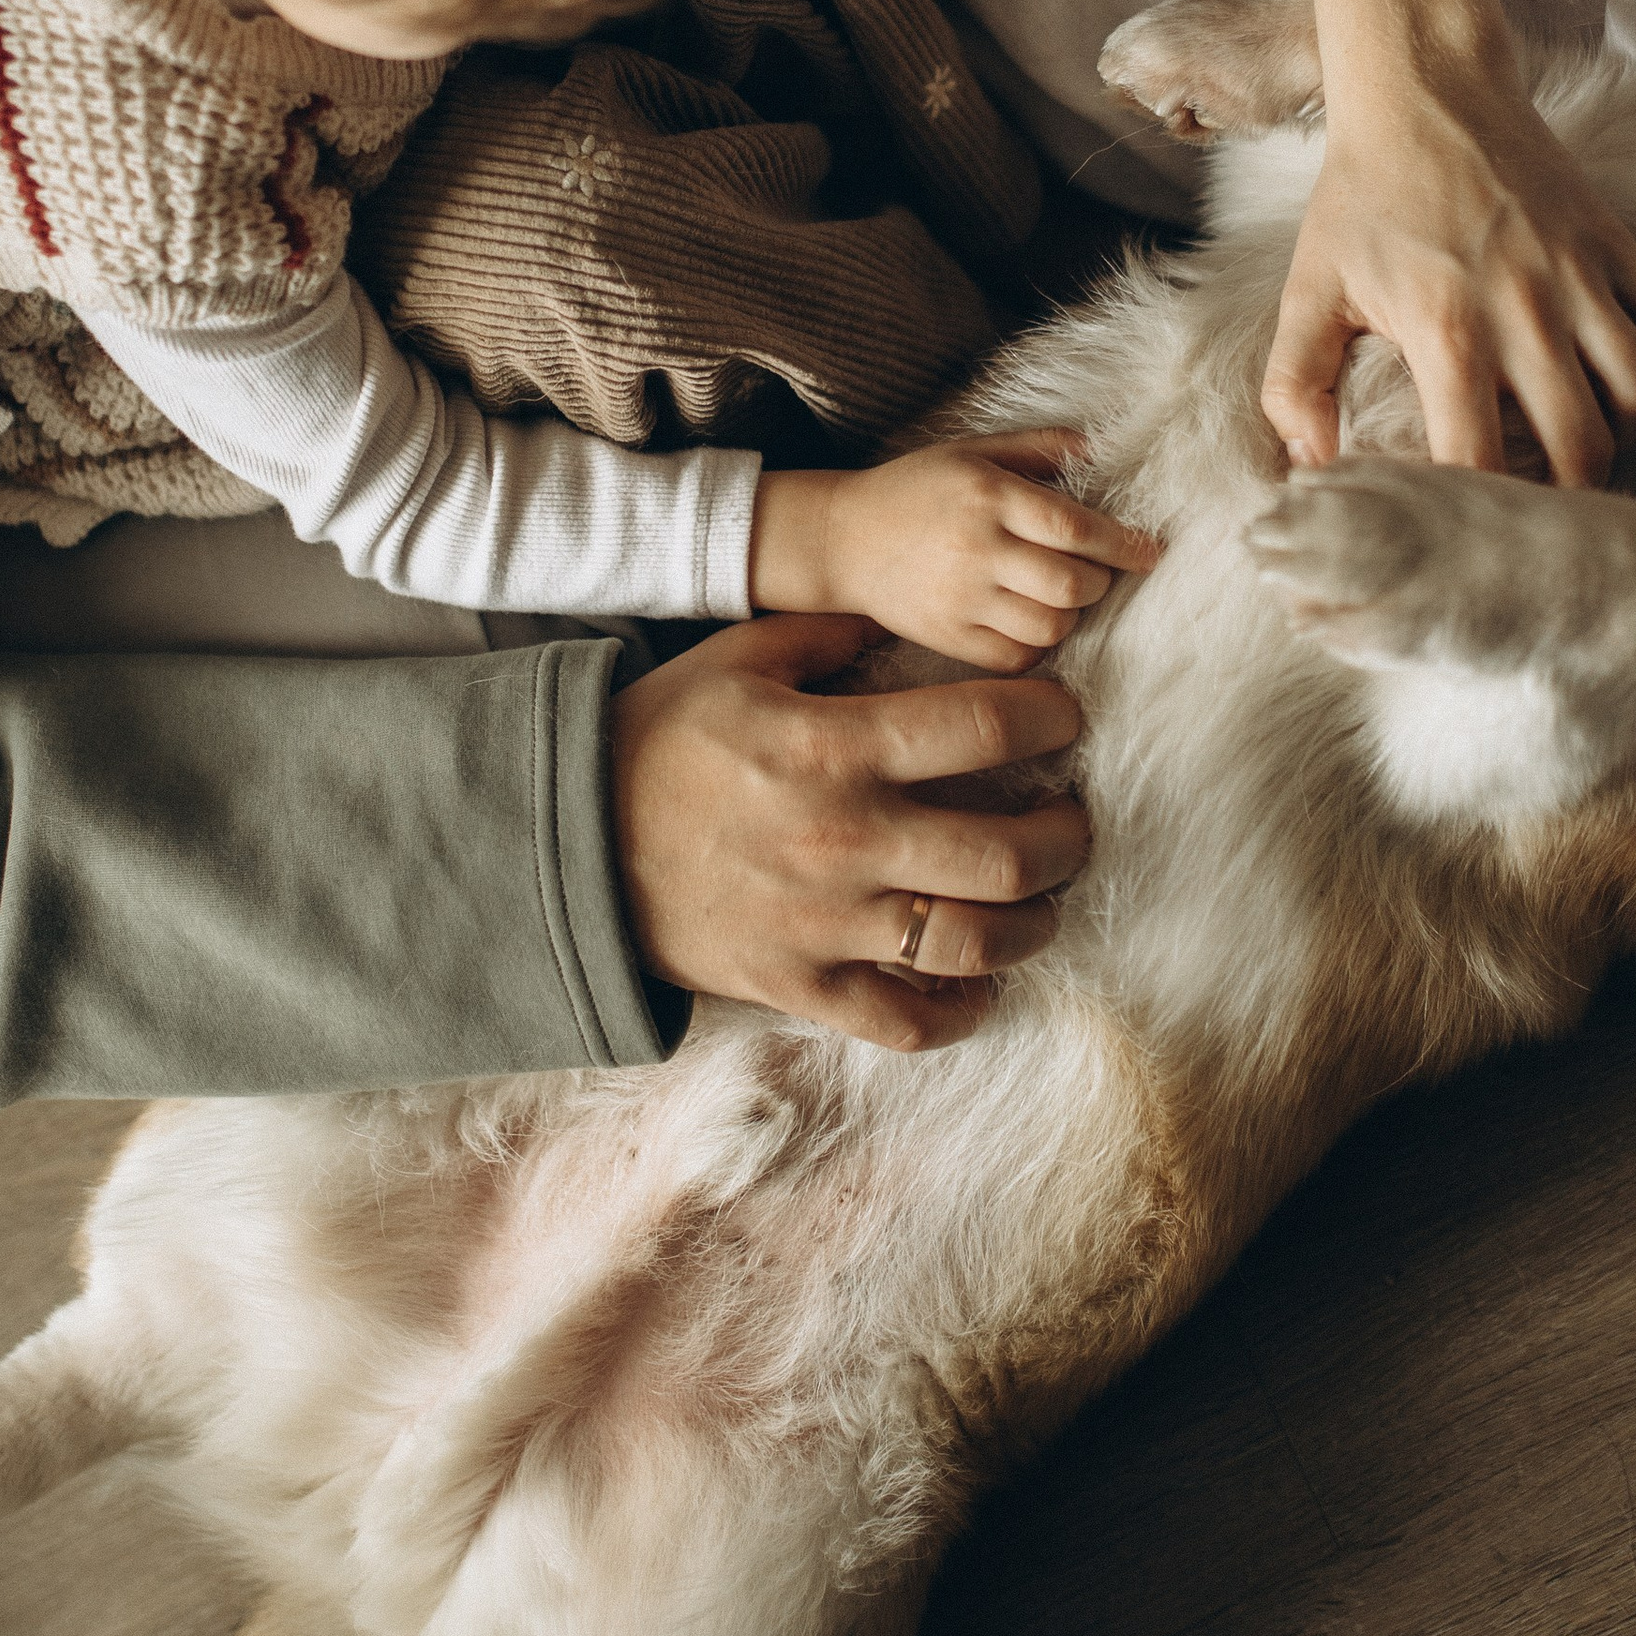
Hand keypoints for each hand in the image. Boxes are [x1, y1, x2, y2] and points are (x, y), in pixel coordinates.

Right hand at [609, 613, 1088, 1048]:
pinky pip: (904, 1020)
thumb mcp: (734, 659)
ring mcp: (826, 925)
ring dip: (1034, 922)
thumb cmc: (654, 740)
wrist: (563, 842)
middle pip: (1006, 851)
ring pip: (973, 941)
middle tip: (1072, 819)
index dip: (1048, 716)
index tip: (1065, 715)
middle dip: (1064, 835)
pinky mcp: (799, 987)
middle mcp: (846, 840)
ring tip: (1044, 899)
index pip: (983, 728)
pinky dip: (958, 1012)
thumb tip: (899, 616)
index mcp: (834, 747)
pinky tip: (982, 987)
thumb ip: (827, 635)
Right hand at [750, 432, 1157, 670]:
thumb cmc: (916, 488)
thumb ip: (1039, 447)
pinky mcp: (947, 637)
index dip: (1124, 544)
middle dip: (1100, 582)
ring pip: (1051, 627)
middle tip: (1097, 572)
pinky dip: (1037, 644)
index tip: (1151, 552)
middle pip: (1071, 585)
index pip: (1074, 528)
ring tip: (1060, 596)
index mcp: (988, 495)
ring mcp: (960, 599)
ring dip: (1071, 614)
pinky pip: (1017, 657)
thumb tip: (1103, 447)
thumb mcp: (972, 451)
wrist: (842, 539)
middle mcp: (976, 549)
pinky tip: (1029, 621)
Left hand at [1268, 56, 1635, 489]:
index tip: (1462, 516)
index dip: (1474, 507)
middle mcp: (1527, 313)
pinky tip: (1621, 369)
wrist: (1423, 93)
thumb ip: (1294, 385)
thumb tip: (1309, 465)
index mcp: (1447, 333)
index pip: (1479, 462)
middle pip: (1583, 449)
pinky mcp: (1616, 242)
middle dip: (1564, 495)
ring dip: (1621, 432)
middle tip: (1538, 498)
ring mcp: (1582, 276)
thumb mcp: (1309, 291)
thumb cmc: (1361, 198)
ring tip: (1581, 436)